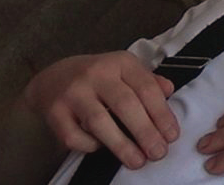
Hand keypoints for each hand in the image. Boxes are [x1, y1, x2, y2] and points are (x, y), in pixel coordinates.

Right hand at [22, 52, 178, 169]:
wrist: (52, 78)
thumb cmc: (97, 78)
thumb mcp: (124, 71)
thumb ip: (147, 81)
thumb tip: (169, 91)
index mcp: (119, 62)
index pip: (146, 87)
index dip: (162, 114)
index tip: (172, 135)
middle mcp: (96, 73)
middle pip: (125, 104)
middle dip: (145, 132)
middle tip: (159, 152)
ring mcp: (73, 93)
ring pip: (100, 122)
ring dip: (122, 145)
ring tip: (137, 161)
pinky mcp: (54, 112)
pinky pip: (75, 136)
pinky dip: (91, 146)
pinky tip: (102, 149)